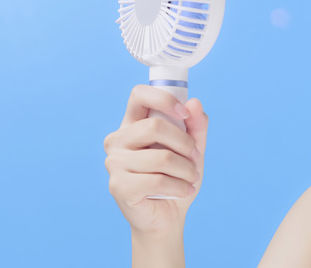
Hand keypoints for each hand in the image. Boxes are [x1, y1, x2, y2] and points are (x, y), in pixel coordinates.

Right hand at [104, 85, 208, 236]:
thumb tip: (194, 103)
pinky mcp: (118, 186)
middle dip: (184, 143)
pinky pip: (157, 180)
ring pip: (161, 157)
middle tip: (195, 157)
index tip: (184, 113)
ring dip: (186, 169)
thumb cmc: (177, 177)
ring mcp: (114, 163)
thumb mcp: (193, 149)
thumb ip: (196, 125)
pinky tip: (182, 191)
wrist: (168, 216)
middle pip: (154, 126)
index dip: (164, 99)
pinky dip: (179, 186)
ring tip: (190, 178)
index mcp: (132, 124)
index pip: (139, 94)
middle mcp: (117, 140)